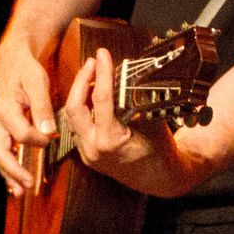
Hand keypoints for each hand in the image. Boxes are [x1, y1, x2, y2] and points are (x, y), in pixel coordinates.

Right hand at [0, 37, 57, 194]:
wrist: (12, 59)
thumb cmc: (26, 69)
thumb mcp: (37, 81)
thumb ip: (42, 106)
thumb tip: (47, 131)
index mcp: (4, 108)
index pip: (22, 134)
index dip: (39, 140)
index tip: (52, 138)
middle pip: (0, 152)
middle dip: (13, 171)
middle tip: (28, 185)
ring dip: (8, 174)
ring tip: (19, 191)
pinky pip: (0, 150)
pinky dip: (7, 166)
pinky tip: (15, 181)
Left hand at [63, 48, 176, 193]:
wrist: (159, 178)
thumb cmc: (160, 151)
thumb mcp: (154, 123)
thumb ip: (139, 101)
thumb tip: (129, 73)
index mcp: (111, 141)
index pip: (100, 100)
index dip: (101, 74)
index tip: (103, 54)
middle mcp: (93, 148)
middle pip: (74, 107)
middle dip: (80, 80)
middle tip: (92, 61)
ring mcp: (86, 153)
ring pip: (72, 116)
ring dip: (79, 93)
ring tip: (92, 73)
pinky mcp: (85, 153)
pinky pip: (78, 125)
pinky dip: (83, 107)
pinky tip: (92, 93)